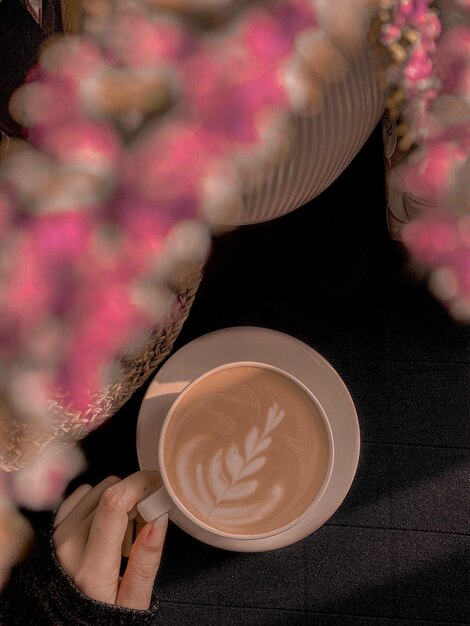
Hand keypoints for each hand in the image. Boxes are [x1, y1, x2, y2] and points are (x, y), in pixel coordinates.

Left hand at [53, 471, 167, 609]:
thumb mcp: (133, 601)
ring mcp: (57, 534)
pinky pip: (81, 495)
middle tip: (144, 524)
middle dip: (134, 497)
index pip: (113, 504)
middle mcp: (68, 544)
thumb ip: (146, 561)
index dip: (140, 484)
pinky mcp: (53, 528)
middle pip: (108, 491)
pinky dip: (99, 501)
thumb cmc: (103, 616)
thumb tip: (159, 518)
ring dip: (117, 500)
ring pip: (96, 489)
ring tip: (123, 531)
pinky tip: (106, 524)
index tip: (158, 487)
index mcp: (91, 566)